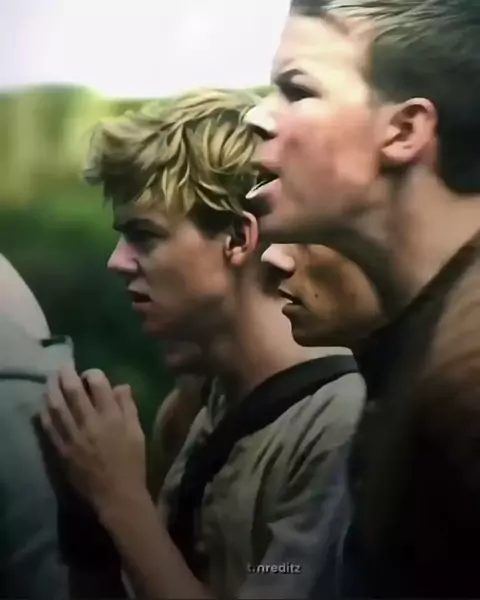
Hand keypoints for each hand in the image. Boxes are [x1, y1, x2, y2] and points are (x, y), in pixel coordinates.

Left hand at [41, 366, 145, 512]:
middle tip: (64, 367)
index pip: (99, 385)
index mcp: (112, 418)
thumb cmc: (132, 462)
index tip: (91, 373)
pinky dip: (45, 412)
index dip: (93, 374)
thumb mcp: (137, 432)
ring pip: (56, 406)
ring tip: (51, 380)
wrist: (117, 495)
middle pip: (73, 392)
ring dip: (52, 390)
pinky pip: (49, 427)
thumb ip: (128, 407)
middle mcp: (90, 423)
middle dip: (67, 375)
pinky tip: (44, 405)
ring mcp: (73, 437)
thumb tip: (120, 386)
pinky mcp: (62, 450)